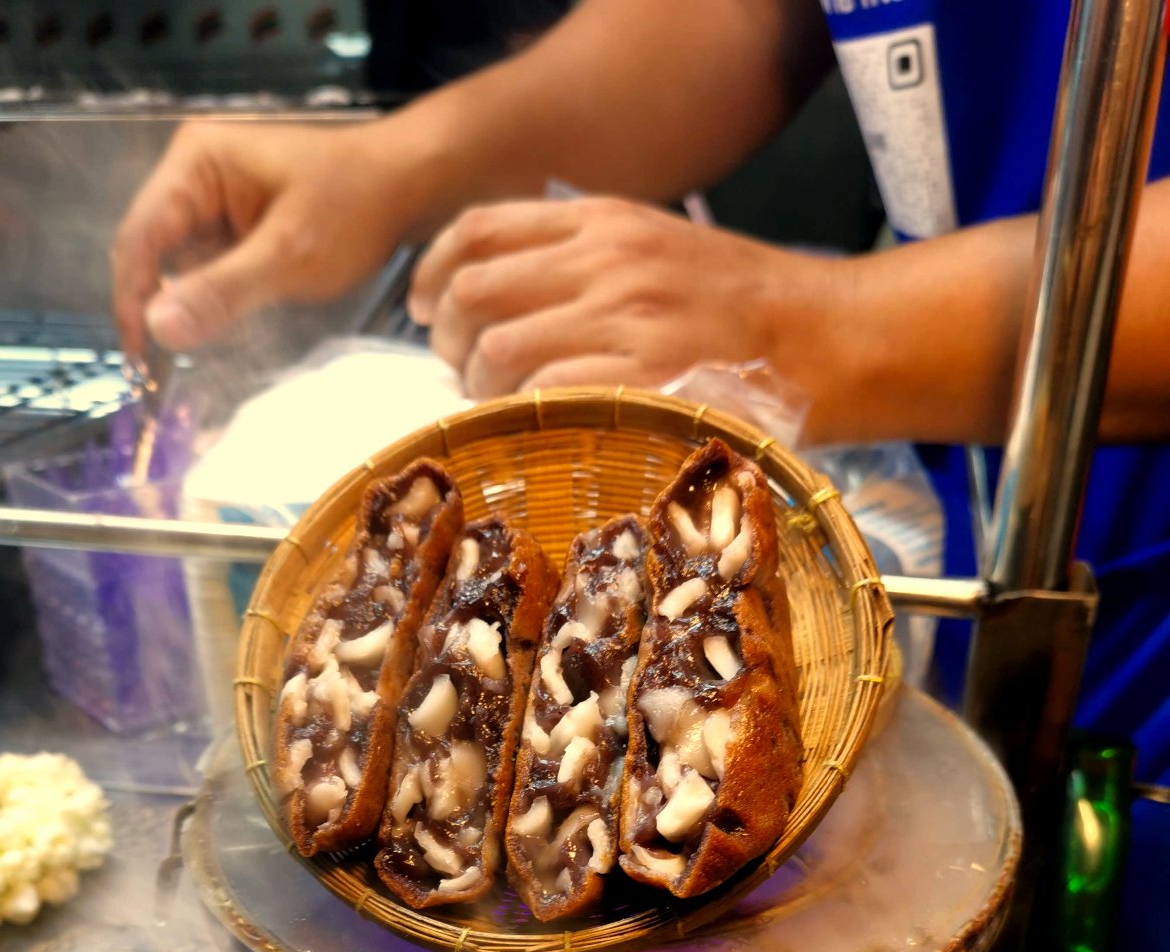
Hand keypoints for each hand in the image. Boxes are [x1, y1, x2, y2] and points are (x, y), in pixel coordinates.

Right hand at [111, 121, 406, 357]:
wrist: (406, 187)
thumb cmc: (354, 206)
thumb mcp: (288, 255)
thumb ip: (222, 291)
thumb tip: (158, 329)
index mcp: (195, 163)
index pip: (140, 237)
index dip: (132, 300)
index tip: (140, 360)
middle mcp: (193, 176)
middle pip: (152, 253)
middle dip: (156, 310)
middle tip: (157, 374)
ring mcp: (214, 202)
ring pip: (180, 268)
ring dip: (186, 312)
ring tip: (189, 362)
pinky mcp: (236, 227)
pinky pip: (209, 272)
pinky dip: (213, 305)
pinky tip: (222, 335)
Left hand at [409, 196, 836, 400]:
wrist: (829, 338)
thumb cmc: (747, 307)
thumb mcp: (660, 249)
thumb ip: (585, 259)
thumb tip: (505, 295)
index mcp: (604, 220)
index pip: (481, 229)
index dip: (434, 272)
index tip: (425, 310)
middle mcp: (604, 260)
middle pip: (473, 291)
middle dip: (447, 339)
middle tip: (463, 374)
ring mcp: (622, 319)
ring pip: (494, 349)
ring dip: (479, 388)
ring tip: (501, 408)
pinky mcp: (641, 378)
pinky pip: (539, 396)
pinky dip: (519, 416)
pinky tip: (535, 429)